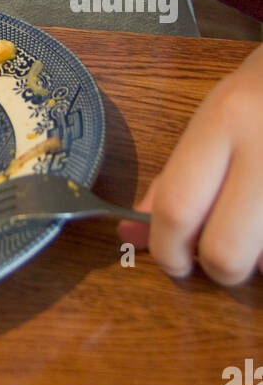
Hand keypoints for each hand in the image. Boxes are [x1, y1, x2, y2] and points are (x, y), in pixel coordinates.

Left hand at [118, 41, 262, 285]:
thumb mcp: (214, 116)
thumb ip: (176, 177)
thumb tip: (134, 232)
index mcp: (226, 119)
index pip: (176, 205)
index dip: (166, 249)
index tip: (171, 259)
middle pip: (224, 251)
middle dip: (216, 268)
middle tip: (218, 252)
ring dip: (258, 261)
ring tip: (256, 226)